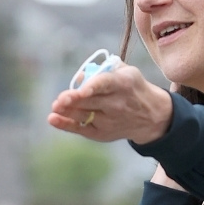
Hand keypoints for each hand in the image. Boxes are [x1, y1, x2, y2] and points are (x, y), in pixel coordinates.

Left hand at [48, 64, 173, 144]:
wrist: (150, 116)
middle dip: (74, 101)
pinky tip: (53, 119)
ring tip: (55, 106)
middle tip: (59, 100)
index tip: (81, 90)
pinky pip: (80, 129)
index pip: (105, 85)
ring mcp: (109, 121)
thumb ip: (103, 70)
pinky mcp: (101, 134)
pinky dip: (65, 124)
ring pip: (83, 115)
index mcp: (123, 84)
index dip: (92, 87)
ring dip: (67, 111)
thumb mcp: (126, 72)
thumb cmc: (132, 88)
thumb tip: (80, 77)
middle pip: (90, 102)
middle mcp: (116, 104)